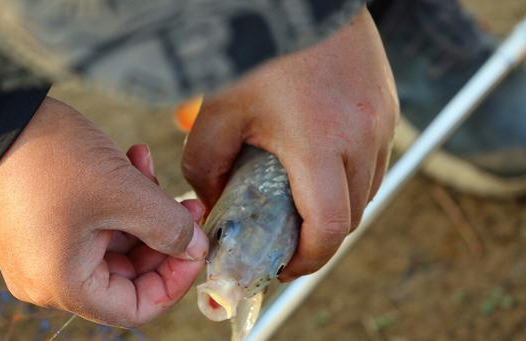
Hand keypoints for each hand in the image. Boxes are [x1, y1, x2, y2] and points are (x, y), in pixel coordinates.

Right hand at [0, 97, 207, 326]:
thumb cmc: (50, 158)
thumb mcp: (124, 193)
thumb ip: (169, 227)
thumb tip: (197, 249)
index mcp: (63, 284)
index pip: (135, 308)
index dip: (174, 280)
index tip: (196, 245)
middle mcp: (48, 277)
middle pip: (128, 274)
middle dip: (162, 235)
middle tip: (186, 204)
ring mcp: (44, 250)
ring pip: (115, 243)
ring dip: (141, 208)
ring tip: (152, 169)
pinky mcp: (43, 224)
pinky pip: (93, 223)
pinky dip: (117, 198)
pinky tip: (131, 160)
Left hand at [182, 7, 398, 280]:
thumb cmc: (254, 50)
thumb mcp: (218, 111)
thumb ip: (206, 166)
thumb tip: (213, 201)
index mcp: (321, 143)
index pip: (330, 228)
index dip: (308, 260)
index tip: (283, 265)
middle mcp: (363, 135)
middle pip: (352, 215)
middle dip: (319, 237)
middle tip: (285, 237)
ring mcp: (381, 117)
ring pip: (368, 188)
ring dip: (338, 204)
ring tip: (300, 200)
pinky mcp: (387, 101)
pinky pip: (375, 156)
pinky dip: (350, 173)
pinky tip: (319, 162)